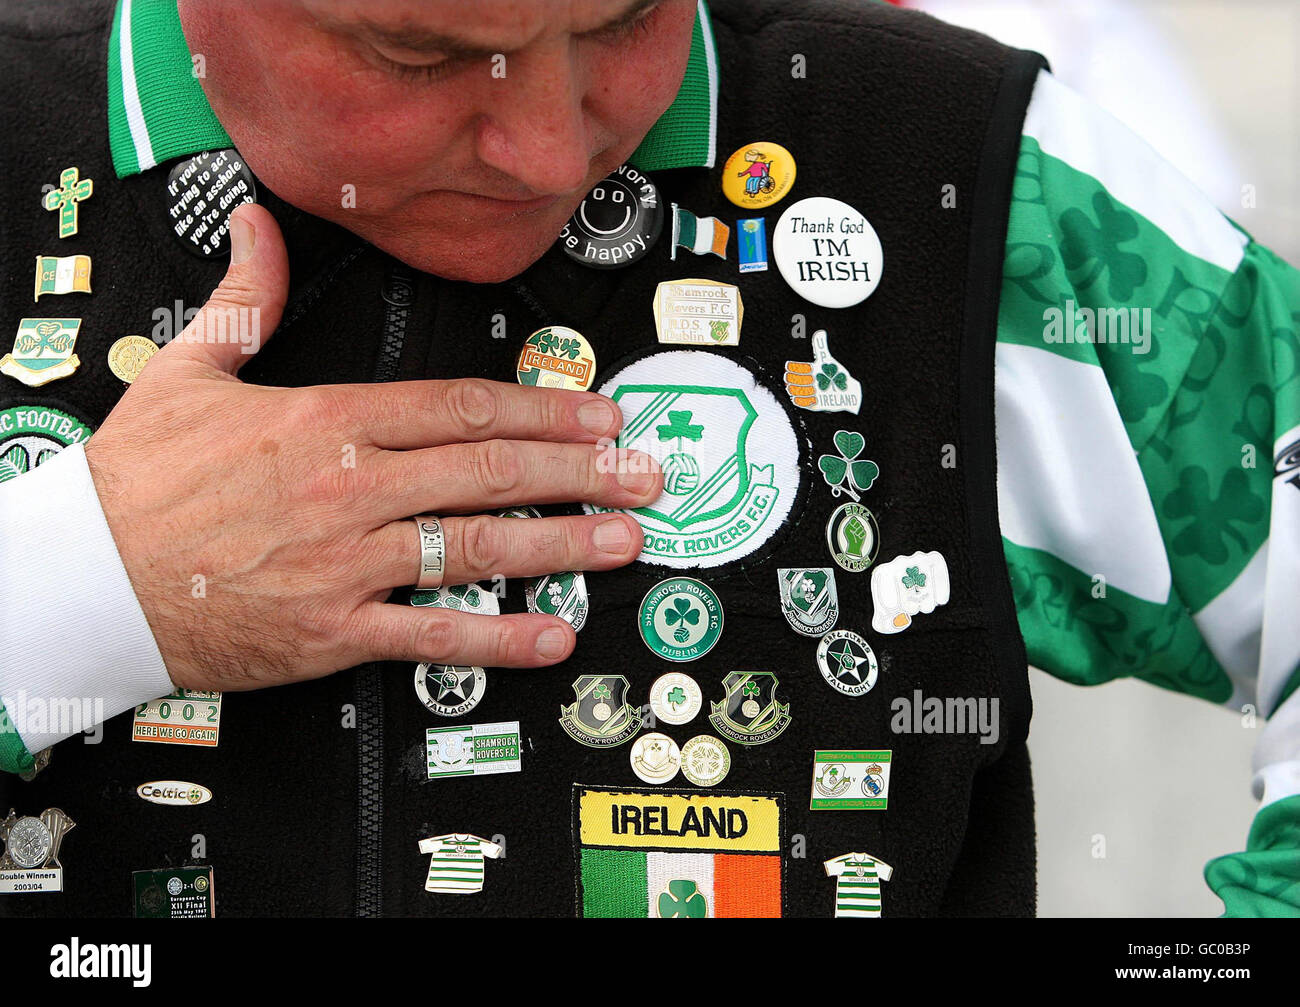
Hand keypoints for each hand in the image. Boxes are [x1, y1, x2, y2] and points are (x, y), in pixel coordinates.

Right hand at [85, 204, 659, 692]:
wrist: (84, 577)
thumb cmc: (140, 480)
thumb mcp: (189, 369)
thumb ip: (247, 296)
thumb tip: (258, 224)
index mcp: (325, 421)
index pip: (459, 408)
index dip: (541, 410)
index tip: (597, 413)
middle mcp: (349, 490)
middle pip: (489, 472)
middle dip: (579, 471)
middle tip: (643, 472)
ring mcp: (347, 564)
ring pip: (478, 548)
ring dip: (561, 545)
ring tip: (624, 540)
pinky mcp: (334, 630)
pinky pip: (431, 634)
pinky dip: (497, 638)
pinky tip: (551, 637)